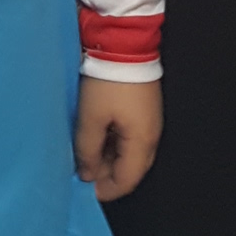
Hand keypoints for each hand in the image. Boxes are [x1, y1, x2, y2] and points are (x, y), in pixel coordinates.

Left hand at [75, 75, 162, 201]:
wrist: (125, 44)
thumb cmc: (107, 83)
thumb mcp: (91, 119)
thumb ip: (88, 152)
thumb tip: (88, 174)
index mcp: (142, 142)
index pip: (127, 180)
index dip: (105, 190)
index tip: (84, 190)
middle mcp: (152, 136)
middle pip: (132, 169)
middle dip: (108, 176)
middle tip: (83, 174)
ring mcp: (150, 121)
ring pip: (131, 154)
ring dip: (110, 160)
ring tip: (86, 158)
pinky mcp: (144, 110)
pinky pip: (132, 138)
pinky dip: (115, 145)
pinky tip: (98, 140)